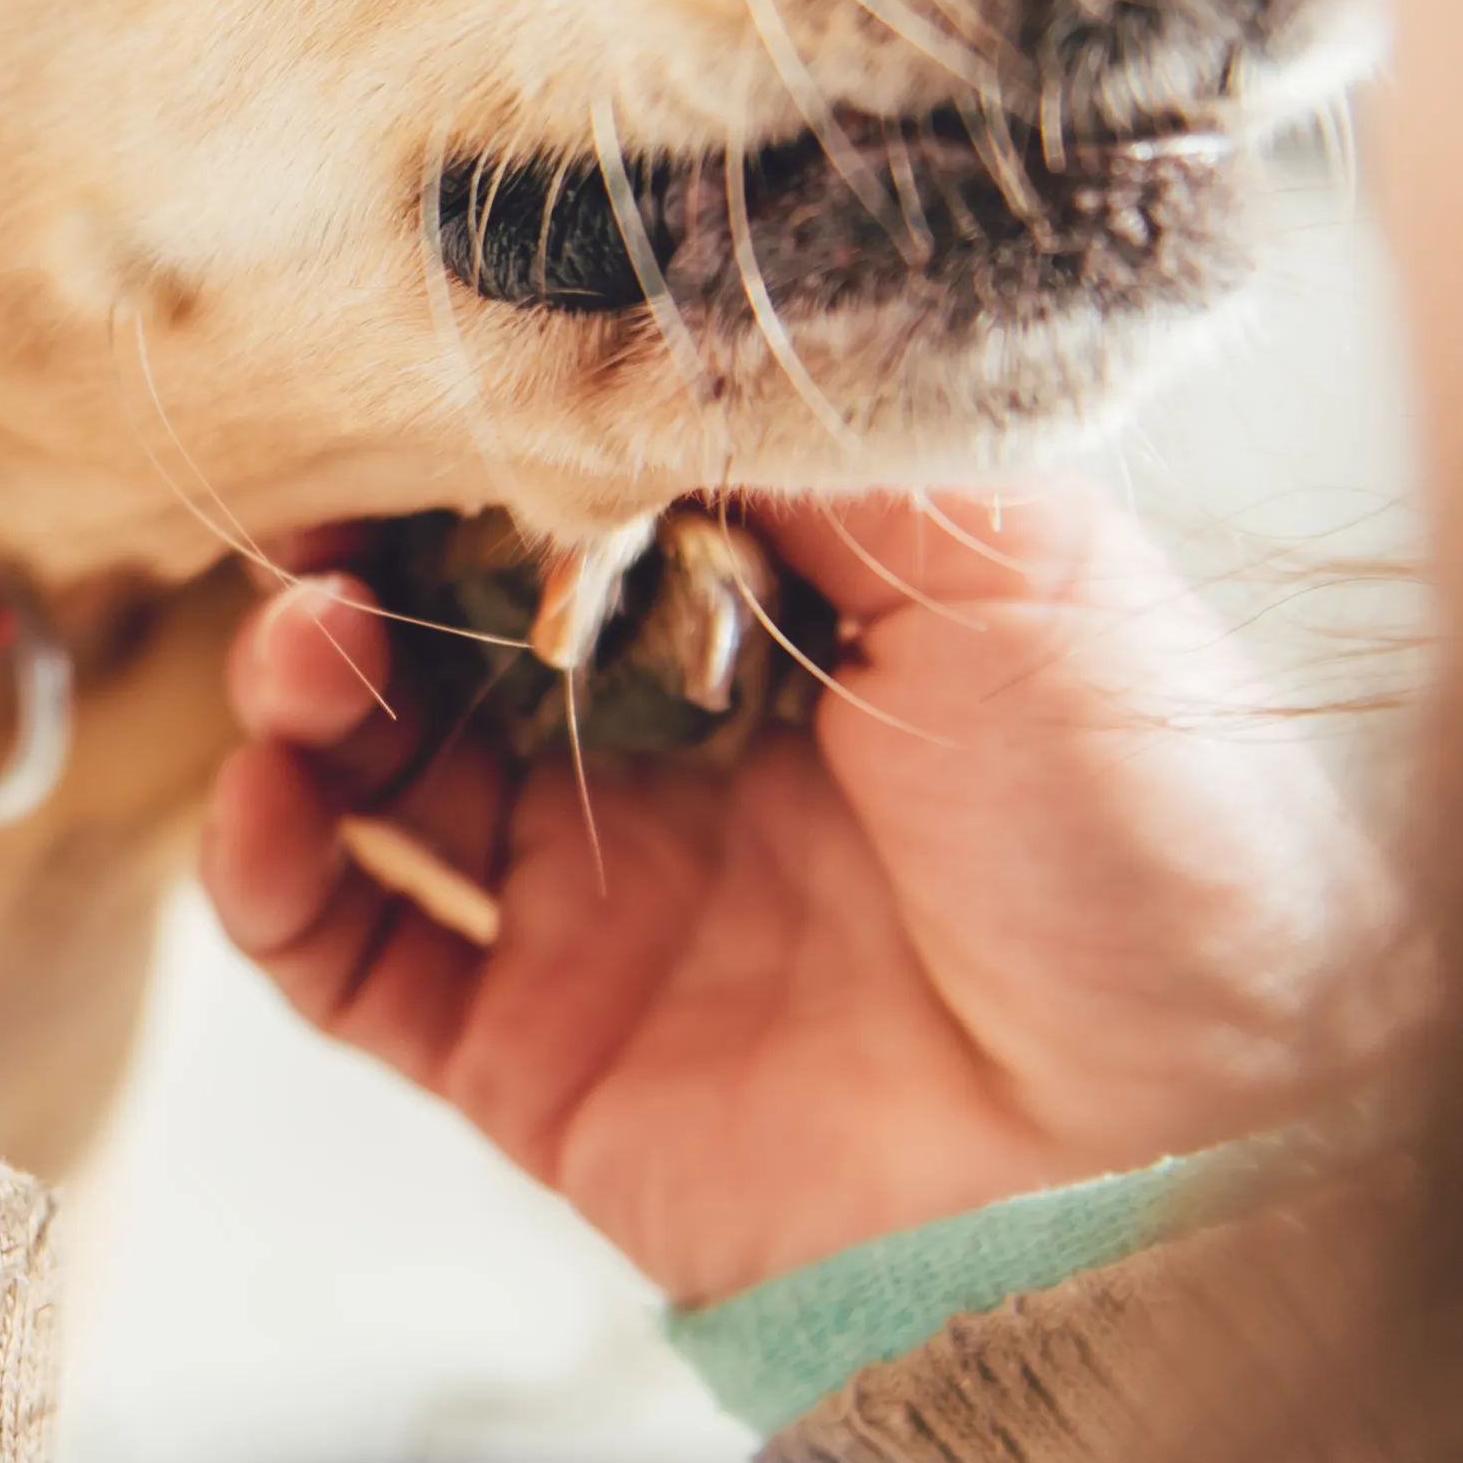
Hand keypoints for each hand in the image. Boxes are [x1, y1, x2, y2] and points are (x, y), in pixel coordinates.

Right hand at [201, 487, 1390, 1301]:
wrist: (1194, 1146)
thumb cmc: (1161, 833)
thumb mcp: (1020, 563)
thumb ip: (811, 442)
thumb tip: (620, 316)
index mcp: (796, 624)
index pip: (577, 497)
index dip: (480, 439)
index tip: (401, 376)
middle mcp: (684, 755)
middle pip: (446, 624)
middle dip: (362, 552)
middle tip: (323, 512)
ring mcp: (602, 909)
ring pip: (368, 773)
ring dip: (302, 690)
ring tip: (312, 648)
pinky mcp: (539, 1058)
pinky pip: (344, 960)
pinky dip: (269, 876)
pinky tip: (274, 803)